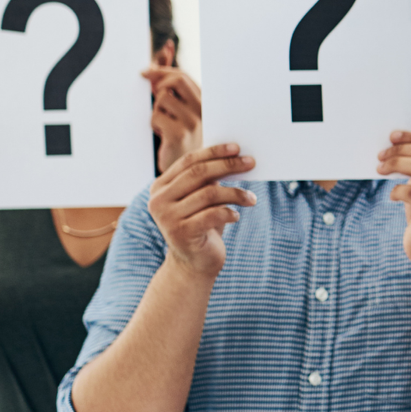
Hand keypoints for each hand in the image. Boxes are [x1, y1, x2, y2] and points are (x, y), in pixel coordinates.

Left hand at [143, 65, 202, 171]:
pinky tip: (162, 134)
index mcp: (206, 103)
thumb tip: (166, 47)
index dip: (162, 70)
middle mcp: (203, 110)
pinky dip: (154, 123)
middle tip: (150, 93)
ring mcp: (193, 123)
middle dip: (158, 82)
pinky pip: (156, 116)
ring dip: (156, 109)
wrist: (189, 176)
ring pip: (162, 99)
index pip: (183, 75)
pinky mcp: (179, 135)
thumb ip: (172, 77)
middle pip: (176, 80)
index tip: (146, 73)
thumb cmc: (183, 137)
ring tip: (163, 123)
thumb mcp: (182, 106)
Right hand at [147, 144, 256, 279]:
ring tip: (252, 199)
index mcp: (160, 187)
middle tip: (251, 163)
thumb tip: (234, 155)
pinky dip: (230, 212)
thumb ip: (206, 179)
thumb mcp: (201, 199)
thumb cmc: (201, 225)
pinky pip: (213, 214)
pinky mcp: (181, 233)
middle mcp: (158, 200)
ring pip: (209, 193)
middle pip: (198, 173)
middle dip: (228, 166)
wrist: (192, 264)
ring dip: (236, 193)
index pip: (189, 161)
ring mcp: (167, 217)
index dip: (214, 152)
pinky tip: (236, 216)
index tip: (237, 147)